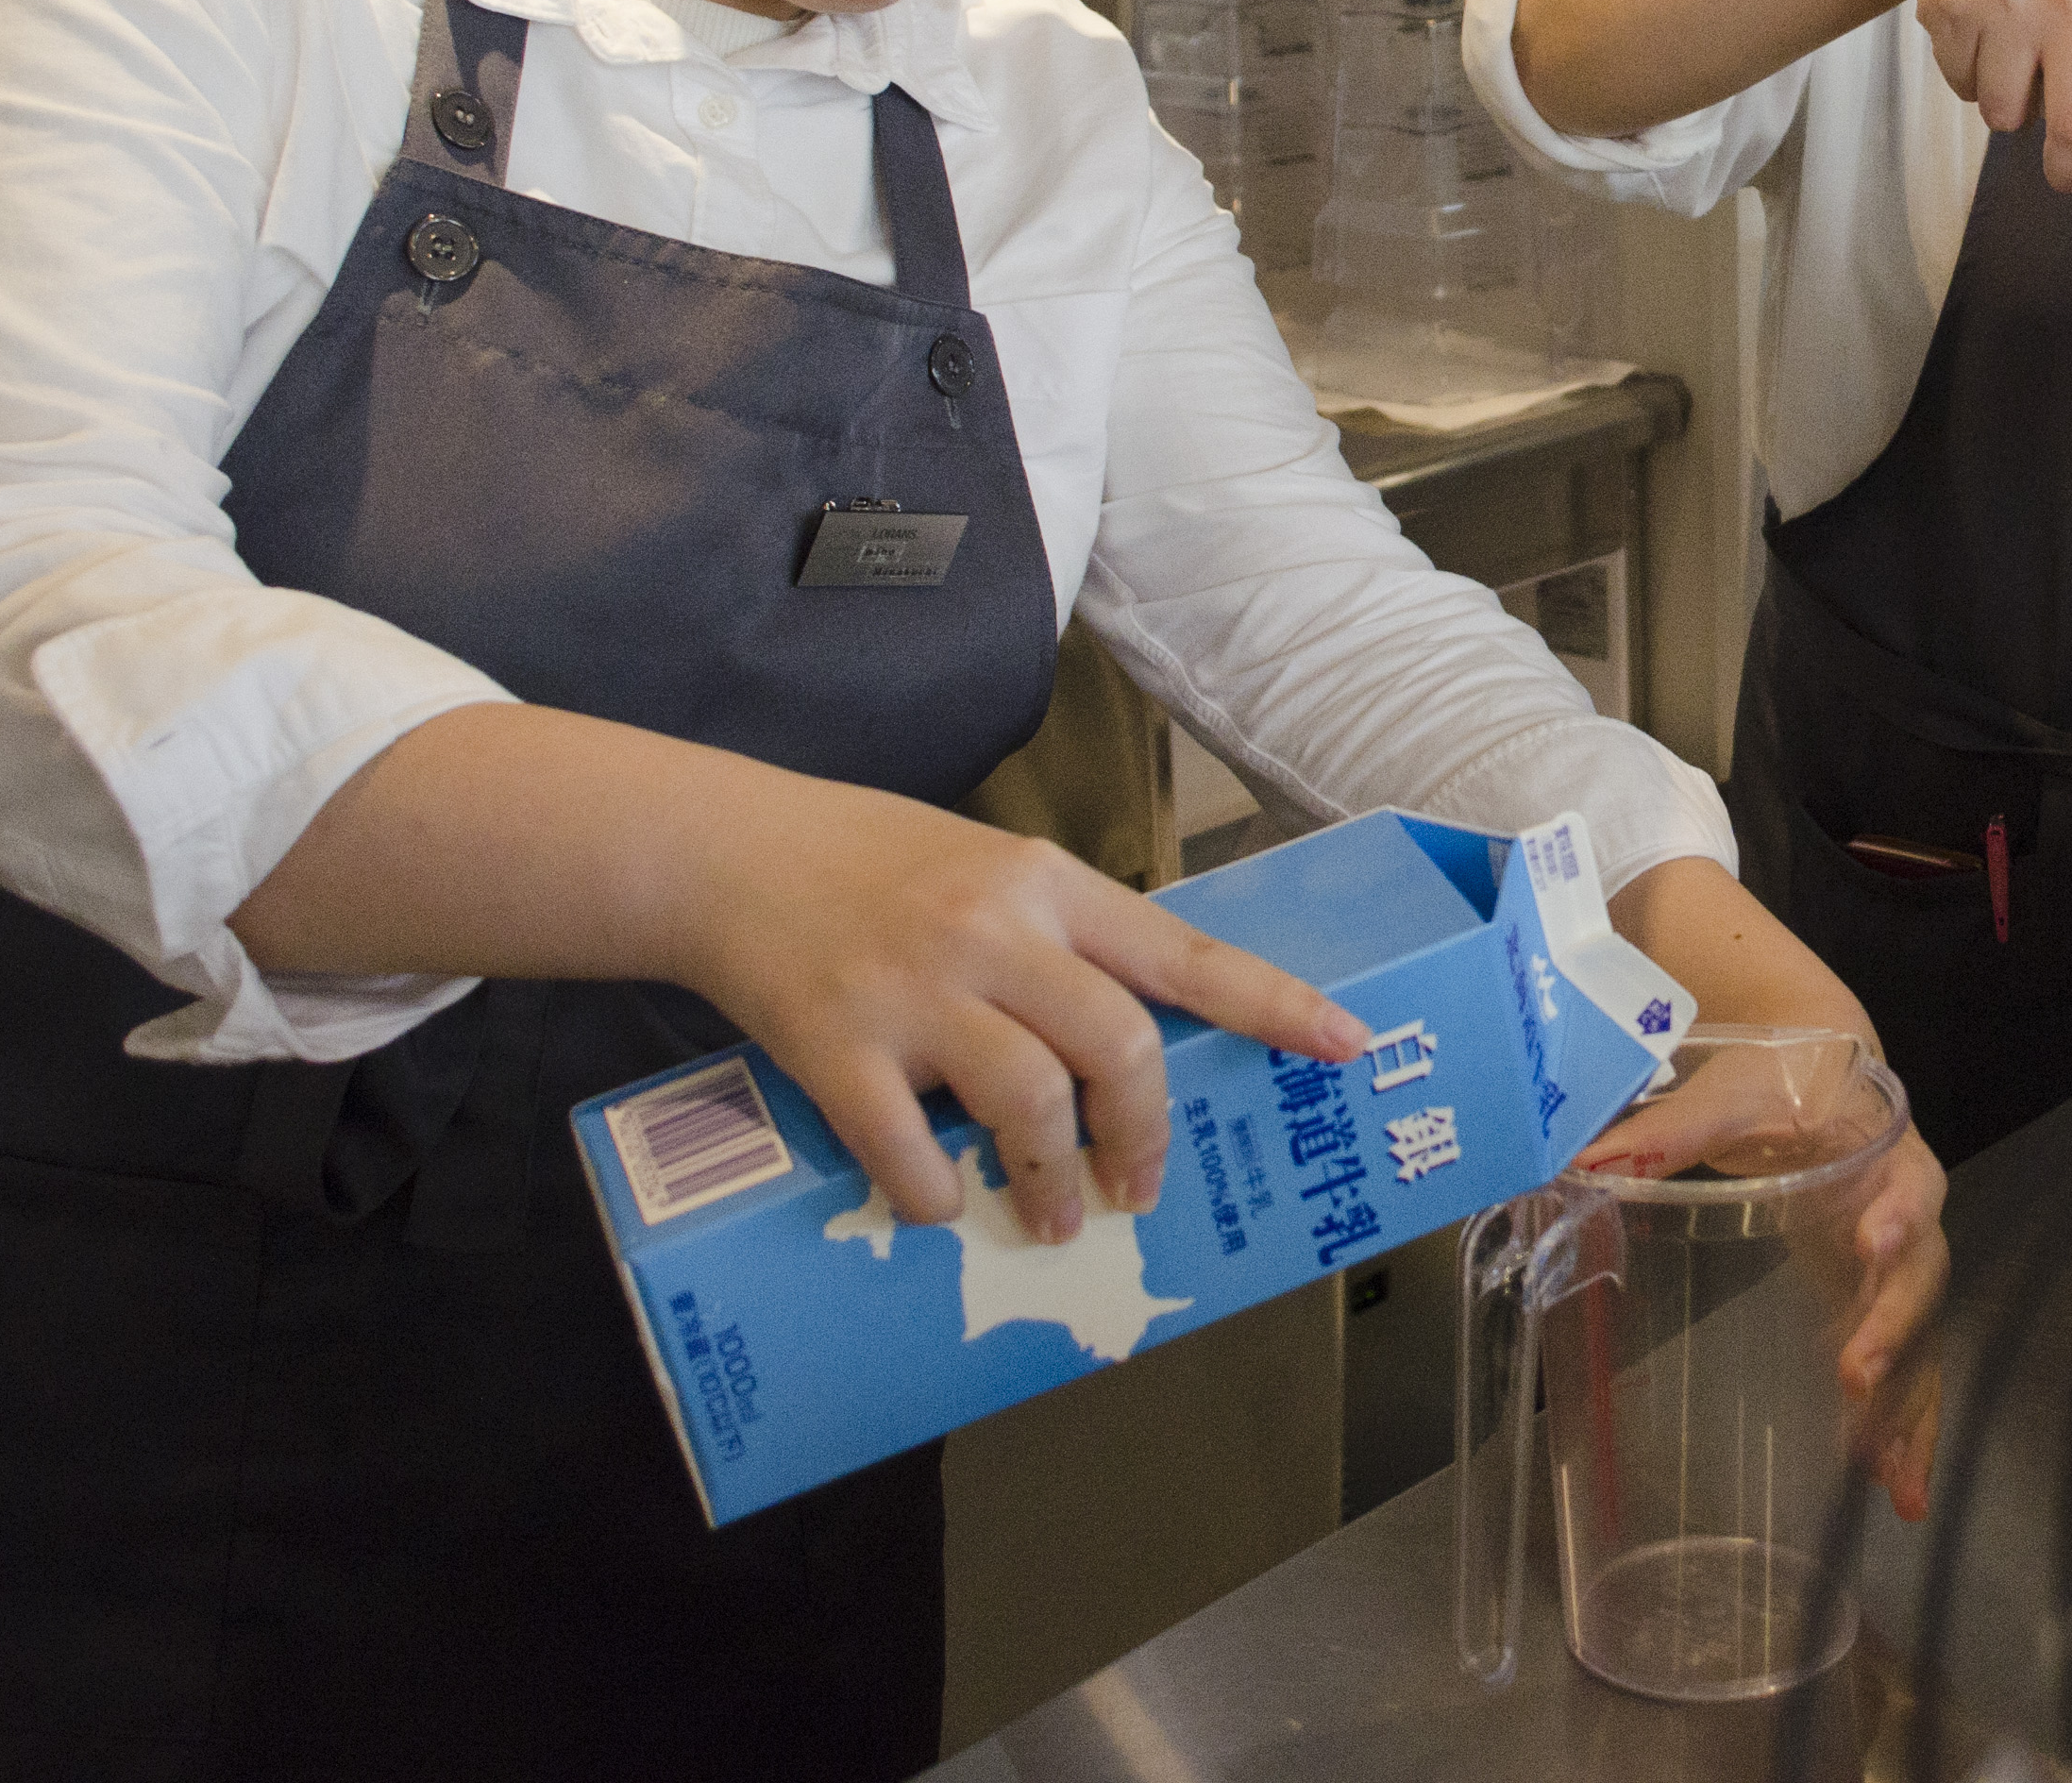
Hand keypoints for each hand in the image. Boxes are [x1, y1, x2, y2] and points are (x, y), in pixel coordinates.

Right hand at [674, 777, 1369, 1248]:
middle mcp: (992, 930)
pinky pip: (911, 1151)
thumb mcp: (987, 869)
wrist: (728, 853)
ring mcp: (914, 991)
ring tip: (1054, 1217)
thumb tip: (1132, 1049)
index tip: (1343, 1044)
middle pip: (1117, 1047)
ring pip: (1028, 1105)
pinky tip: (941, 1203)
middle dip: (1143, 1136)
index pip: (1183, 950)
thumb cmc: (869, 865)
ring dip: (1052, 1183)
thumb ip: (1060, 943)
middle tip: (1139, 1186)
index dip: (1272, 1005)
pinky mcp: (837, 1047)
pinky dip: (938, 1196)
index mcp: (1045, 883)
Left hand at [1577, 1047, 1951, 1522]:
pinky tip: (1894, 1489)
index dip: (1896, 1217)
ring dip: (1910, 1411)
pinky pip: (1909, 1372)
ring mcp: (1899, 1270)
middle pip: (1921, 1277)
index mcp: (1884, 1156)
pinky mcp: (1880, 1304)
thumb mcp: (1731, 1097)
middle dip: (1893, 1329)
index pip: (1905, 1188)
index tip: (1869, 1242)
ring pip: (1924, 1343)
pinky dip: (1905, 1431)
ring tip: (1896, 1483)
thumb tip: (1581, 1165)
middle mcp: (1909, 1217)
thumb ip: (1668, 1130)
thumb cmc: (1779, 1085)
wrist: (1824, 1076)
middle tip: (1856, 1376)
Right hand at [1905, 0, 2071, 235]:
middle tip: (2065, 173)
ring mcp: (2003, 3)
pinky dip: (1974, 75)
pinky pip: (1964, 88)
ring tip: (2017, 51)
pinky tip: (1983, 29)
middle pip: (2067, 128)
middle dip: (2066, 169)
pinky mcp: (1949, 8)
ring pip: (2005, 117)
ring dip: (2012, 105)